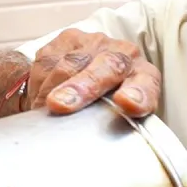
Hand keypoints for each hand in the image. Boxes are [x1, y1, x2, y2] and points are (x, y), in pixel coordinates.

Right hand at [28, 29, 160, 116]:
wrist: (90, 76)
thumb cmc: (108, 107)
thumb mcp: (118, 121)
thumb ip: (114, 127)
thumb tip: (92, 147)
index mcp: (145, 77)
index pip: (146, 83)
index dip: (137, 93)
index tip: (126, 103)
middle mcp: (124, 54)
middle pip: (108, 66)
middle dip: (83, 86)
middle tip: (61, 105)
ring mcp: (96, 44)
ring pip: (71, 63)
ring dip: (54, 89)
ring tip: (44, 110)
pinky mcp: (68, 39)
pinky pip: (49, 60)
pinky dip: (41, 83)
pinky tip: (41, 96)